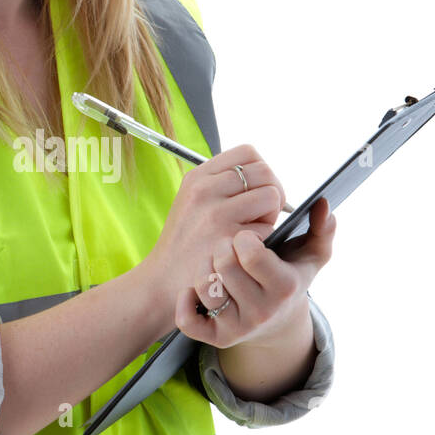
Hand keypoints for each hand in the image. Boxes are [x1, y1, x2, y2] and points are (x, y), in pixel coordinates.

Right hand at [140, 144, 288, 325]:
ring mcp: (217, 215)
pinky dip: (264, 239)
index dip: (261, 170)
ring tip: (253, 231)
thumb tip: (266, 176)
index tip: (257, 190)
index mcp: (197, 177)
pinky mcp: (229, 240)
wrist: (163, 281)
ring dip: (270, 215)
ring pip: (271, 196)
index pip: (248, 153)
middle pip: (265, 172)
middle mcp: (205, 190)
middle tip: (262, 214)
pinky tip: (245, 250)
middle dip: (272, 192)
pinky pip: (267, 228)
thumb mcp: (192, 202)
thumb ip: (222, 184)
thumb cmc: (186, 243)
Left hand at [175, 196, 336, 346]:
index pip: (251, 253)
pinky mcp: (217, 338)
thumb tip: (323, 203)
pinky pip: (188, 320)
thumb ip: (322, 228)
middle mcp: (262, 310)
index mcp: (284, 286)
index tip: (246, 237)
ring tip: (217, 268)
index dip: (244, 238)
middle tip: (229, 249)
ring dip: (205, 269)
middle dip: (222, 248)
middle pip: (223, 264)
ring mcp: (238, 327)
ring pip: (204, 285)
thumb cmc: (290, 276)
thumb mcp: (312, 255)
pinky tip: (195, 290)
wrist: (278, 321)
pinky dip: (186, 301)